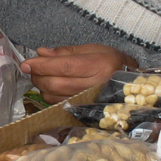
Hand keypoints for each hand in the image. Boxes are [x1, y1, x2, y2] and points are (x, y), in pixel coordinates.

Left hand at [21, 45, 137, 103]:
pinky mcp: (83, 110)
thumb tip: (41, 53)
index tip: (27, 63)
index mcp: (98, 66)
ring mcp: (88, 101)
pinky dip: (48, 95)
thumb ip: (66, 51)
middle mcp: (94, 85)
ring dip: (41, 86)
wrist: (133, 85)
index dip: (42, 65)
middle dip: (38, 76)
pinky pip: (58, 104)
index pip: (63, 66)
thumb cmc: (112, 62)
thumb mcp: (93, 49)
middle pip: (55, 84)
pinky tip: (50, 87)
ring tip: (42, 75)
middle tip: (32, 68)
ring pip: (53, 96)